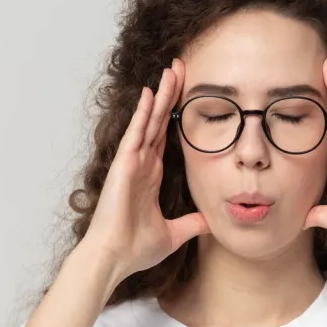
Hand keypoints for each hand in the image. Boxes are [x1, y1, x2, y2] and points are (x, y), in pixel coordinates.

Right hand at [80, 58, 209, 282]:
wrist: (115, 258)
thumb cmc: (136, 248)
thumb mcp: (174, 232)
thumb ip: (192, 223)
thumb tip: (212, 222)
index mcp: (152, 175)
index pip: (166, 136)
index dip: (177, 114)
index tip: (188, 94)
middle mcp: (142, 164)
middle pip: (159, 121)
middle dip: (171, 95)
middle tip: (181, 68)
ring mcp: (132, 162)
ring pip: (149, 121)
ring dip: (161, 96)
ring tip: (172, 70)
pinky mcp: (124, 166)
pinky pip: (136, 134)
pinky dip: (143, 114)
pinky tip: (151, 93)